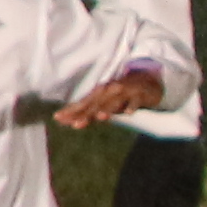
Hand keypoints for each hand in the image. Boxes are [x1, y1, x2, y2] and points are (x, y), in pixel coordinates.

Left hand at [52, 65, 167, 127]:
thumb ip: (92, 112)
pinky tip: (129, 113)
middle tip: (75, 124)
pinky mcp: (139, 94)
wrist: (148, 82)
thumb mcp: (107, 103)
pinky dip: (132, 106)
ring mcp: (124, 92)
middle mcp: (108, 91)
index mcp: (99, 94)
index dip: (71, 111)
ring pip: (114, 101)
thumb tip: (73, 122)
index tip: (58, 118)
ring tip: (100, 117)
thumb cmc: (123, 95)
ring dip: (107, 108)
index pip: (82, 104)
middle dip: (85, 113)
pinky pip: (135, 101)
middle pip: (95, 104)